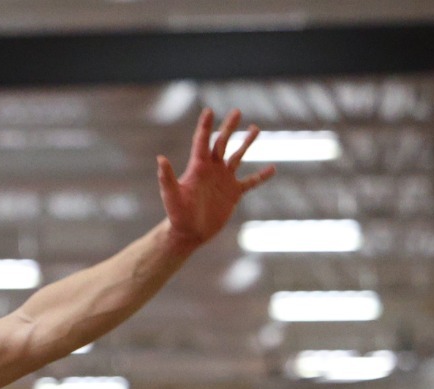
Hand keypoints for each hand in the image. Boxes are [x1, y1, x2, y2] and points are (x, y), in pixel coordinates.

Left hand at [158, 108, 274, 252]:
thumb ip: (166, 177)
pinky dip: (261, 176)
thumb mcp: (171, 195)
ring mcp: (224, 180)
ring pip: (237, 156)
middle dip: (229, 127)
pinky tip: (273, 168)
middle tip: (237, 111)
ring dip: (246, 143)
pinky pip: (250, 182)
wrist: (188, 233)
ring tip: (255, 129)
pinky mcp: (233, 193)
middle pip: (222, 143)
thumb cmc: (177, 214)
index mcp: (198, 167)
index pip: (202, 141)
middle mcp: (212, 169)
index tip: (209, 110)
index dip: (205, 126)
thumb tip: (160, 158)